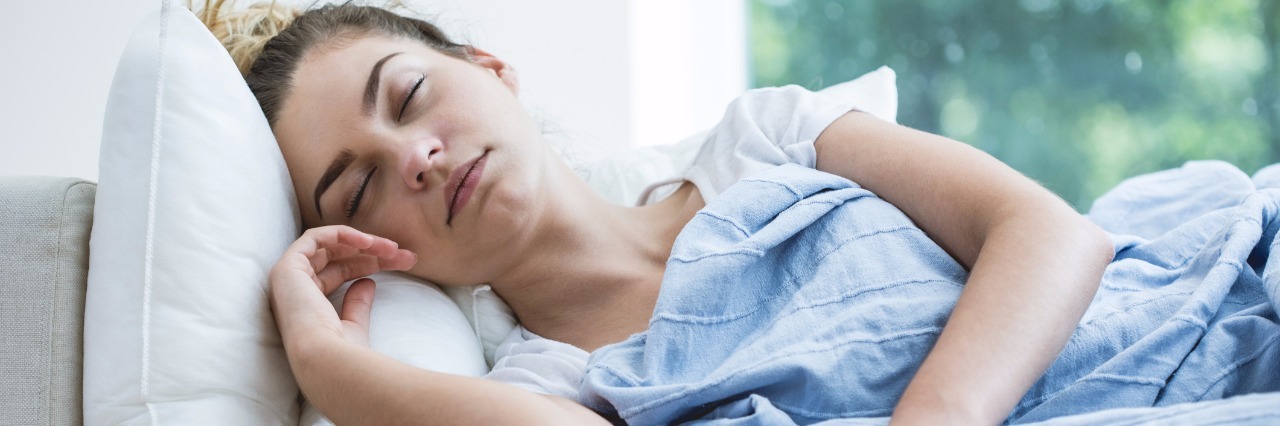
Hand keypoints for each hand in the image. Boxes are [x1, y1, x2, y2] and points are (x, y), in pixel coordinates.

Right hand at [268, 225, 416, 348]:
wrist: (325, 359)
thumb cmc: (341, 352)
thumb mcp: (355, 324)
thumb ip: (357, 303)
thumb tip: (367, 282)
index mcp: (307, 304)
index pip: (340, 273)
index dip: (370, 265)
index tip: (400, 263)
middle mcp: (293, 290)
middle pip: (337, 258)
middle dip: (372, 253)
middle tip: (404, 255)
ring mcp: (287, 279)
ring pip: (329, 246)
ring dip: (363, 242)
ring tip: (393, 248)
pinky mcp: (286, 267)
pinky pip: (313, 238)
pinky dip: (341, 234)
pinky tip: (368, 242)